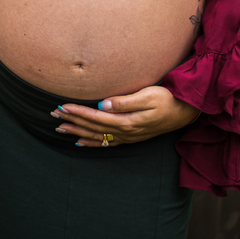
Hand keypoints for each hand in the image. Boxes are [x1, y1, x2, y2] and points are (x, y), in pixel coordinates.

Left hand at [51, 86, 200, 147]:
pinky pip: (107, 143)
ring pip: (97, 136)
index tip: (62, 107)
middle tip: (53, 116)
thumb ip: (125, 101)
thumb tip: (103, 104)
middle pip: (93, 128)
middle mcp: (125, 132)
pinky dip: (92, 142)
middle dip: (72, 121)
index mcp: (127, 121)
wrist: (186, 111)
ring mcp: (128, 136)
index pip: (96, 117)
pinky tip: (80, 141)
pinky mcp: (132, 136)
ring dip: (77, 131)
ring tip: (60, 128)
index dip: (78, 112)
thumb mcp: (149, 95)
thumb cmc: (168, 99)